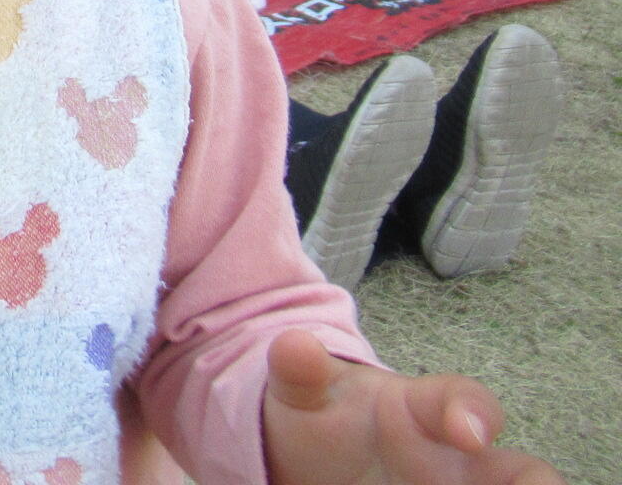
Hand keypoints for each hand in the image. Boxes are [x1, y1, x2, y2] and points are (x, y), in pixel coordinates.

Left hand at [262, 329, 564, 484]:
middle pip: (525, 475)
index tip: (469, 434)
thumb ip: (300, 371)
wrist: (312, 458)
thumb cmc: (325, 413)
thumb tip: (292, 345)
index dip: (475, 413)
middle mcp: (461, 464)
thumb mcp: (307, 390)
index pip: (465, 400)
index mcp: (426, 410)